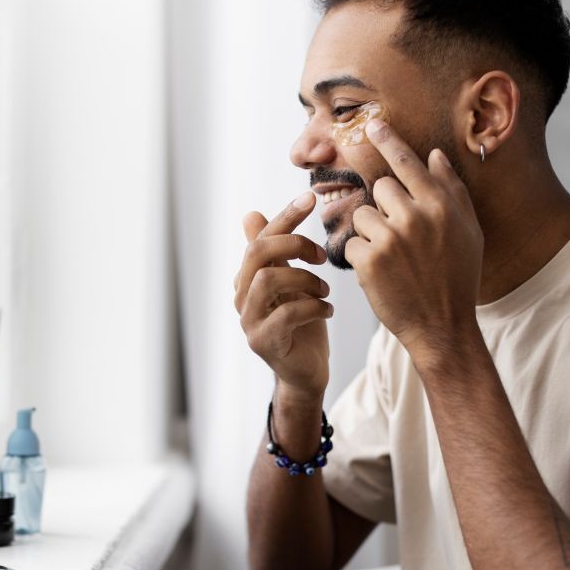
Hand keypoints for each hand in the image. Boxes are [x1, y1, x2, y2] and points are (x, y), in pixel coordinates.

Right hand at [234, 192, 331, 397]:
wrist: (304, 373)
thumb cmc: (301, 325)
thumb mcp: (292, 282)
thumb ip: (275, 252)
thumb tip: (250, 214)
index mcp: (247, 278)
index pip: (260, 237)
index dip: (284, 216)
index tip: (310, 197)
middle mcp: (241, 296)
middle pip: (257, 253)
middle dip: (293, 245)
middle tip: (321, 256)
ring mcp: (249, 321)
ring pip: (269, 280)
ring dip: (305, 280)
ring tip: (326, 291)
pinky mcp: (263, 342)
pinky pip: (287, 314)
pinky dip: (314, 307)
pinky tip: (328, 311)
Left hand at [344, 120, 483, 354]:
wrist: (442, 326)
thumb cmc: (457, 278)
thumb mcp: (467, 231)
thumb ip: (451, 190)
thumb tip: (434, 155)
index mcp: (441, 206)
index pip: (407, 162)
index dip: (388, 141)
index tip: (371, 123)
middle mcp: (416, 216)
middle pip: (380, 189)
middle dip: (384, 209)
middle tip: (401, 239)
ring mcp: (390, 238)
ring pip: (362, 216)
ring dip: (370, 234)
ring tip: (393, 260)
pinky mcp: (369, 260)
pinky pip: (353, 244)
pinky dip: (362, 259)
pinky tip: (383, 275)